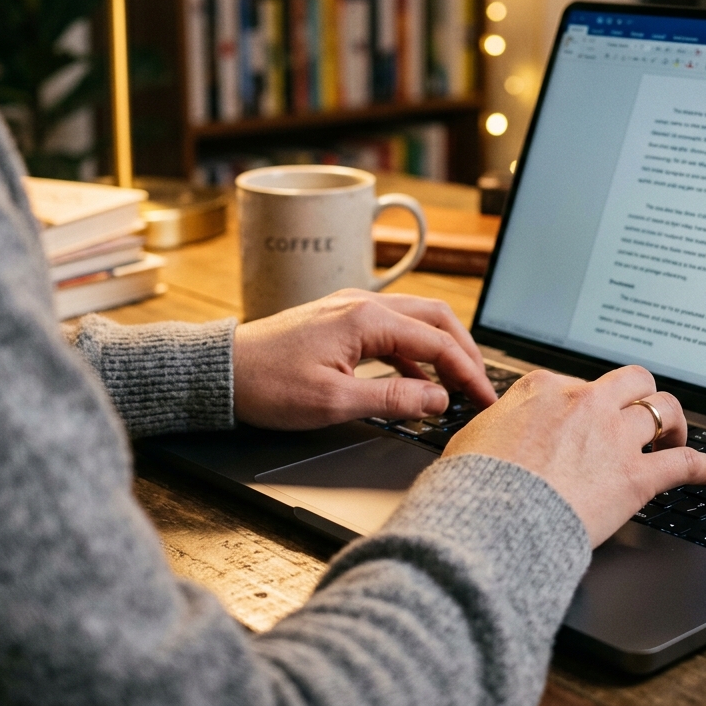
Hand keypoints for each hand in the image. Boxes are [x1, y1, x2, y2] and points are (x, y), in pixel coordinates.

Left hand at [233, 289, 497, 429]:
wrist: (220, 372)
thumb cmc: (267, 385)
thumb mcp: (334, 402)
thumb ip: (394, 398)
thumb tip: (438, 399)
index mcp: (365, 318)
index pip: (437, 342)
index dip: (468, 372)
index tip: (485, 398)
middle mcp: (362, 303)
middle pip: (436, 318)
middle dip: (464, 352)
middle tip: (481, 386)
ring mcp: (351, 307)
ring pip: (416, 319)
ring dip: (442, 348)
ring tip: (457, 383)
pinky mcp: (340, 319)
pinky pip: (393, 328)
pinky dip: (415, 351)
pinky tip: (418, 379)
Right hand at [442, 365, 705, 546]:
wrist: (493, 518)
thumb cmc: (475, 483)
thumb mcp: (474, 435)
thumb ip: (499, 424)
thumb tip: (497, 430)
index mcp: (545, 388)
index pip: (578, 382)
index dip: (587, 401)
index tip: (589, 415)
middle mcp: (586, 402)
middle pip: (632, 380)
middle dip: (640, 394)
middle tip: (641, 413)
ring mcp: (614, 436)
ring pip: (663, 410)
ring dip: (673, 422)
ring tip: (674, 437)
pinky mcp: (636, 475)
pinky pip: (683, 463)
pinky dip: (701, 466)